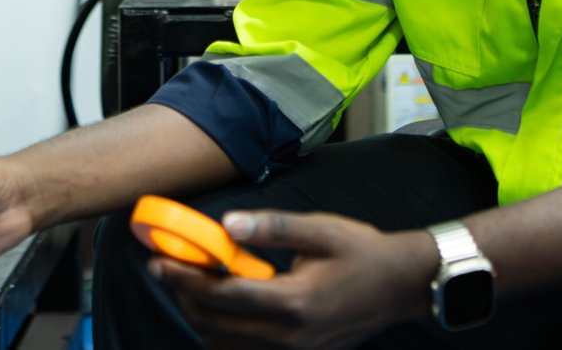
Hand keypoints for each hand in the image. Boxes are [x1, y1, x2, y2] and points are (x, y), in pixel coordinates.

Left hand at [150, 209, 438, 348]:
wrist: (402, 286)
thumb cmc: (362, 252)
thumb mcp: (320, 230)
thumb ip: (272, 228)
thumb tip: (226, 224)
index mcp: (294, 302)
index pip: (223, 296)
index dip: (185, 279)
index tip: (159, 260)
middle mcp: (290, 336)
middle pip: (215, 326)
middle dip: (184, 296)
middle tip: (168, 268)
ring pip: (226, 345)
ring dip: (202, 317)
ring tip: (193, 284)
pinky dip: (224, 333)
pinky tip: (222, 306)